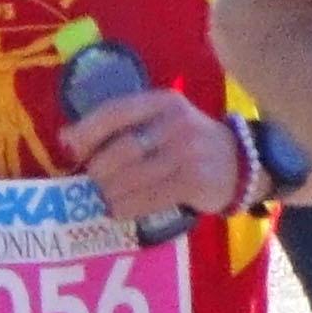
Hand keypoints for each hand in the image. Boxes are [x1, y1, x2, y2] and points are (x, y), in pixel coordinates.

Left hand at [64, 77, 245, 232]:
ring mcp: (188, 153)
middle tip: (90, 182)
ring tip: (102, 198)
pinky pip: (152, 196)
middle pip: (122, 148)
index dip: (86, 132)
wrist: (245, 163)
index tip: (70, 150)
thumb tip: (66, 138)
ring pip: (134, 175)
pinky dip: (128, 206)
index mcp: (161, 102)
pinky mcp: (196, 182)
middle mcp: (175, 123)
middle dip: (99, 169)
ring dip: (110, 191)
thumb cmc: (189, 142)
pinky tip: (118, 210)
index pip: (114, 111)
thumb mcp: (162, 121)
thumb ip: (121, 125)